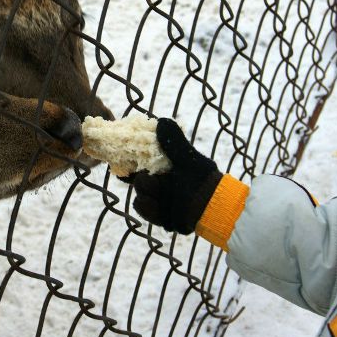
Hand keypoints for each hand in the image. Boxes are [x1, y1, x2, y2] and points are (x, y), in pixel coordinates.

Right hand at [130, 118, 222, 233]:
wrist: (212, 208)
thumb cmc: (202, 180)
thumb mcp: (188, 159)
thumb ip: (174, 142)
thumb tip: (160, 121)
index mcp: (166, 168)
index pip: (143, 161)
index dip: (132, 159)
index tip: (124, 157)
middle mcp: (160, 183)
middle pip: (138, 178)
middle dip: (141, 178)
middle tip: (146, 176)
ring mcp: (158, 200)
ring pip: (139, 193)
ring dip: (146, 191)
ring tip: (159, 191)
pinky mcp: (158, 215)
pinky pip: (142, 208)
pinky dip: (147, 206)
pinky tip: (155, 203)